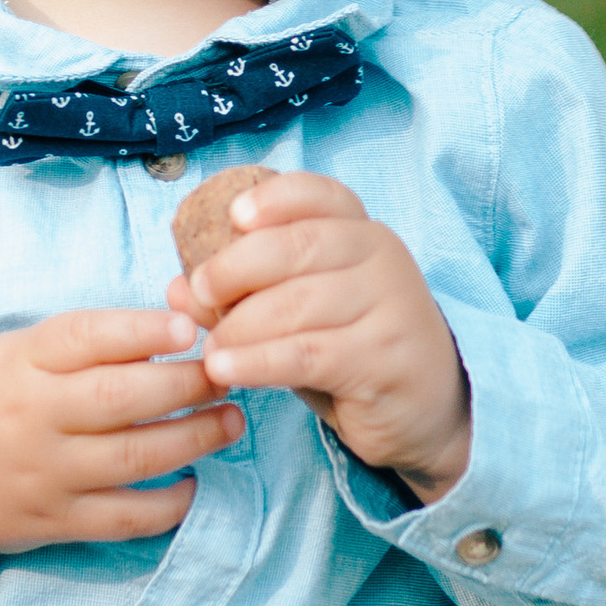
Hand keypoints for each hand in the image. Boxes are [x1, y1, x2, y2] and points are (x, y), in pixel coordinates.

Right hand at [0, 308, 241, 587]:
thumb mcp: (13, 354)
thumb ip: (80, 344)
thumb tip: (169, 331)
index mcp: (20, 363)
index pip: (86, 337)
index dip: (142, 329)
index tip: (188, 326)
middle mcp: (33, 417)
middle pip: (122, 398)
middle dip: (187, 384)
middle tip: (227, 373)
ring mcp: (46, 474)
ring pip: (135, 457)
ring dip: (196, 438)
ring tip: (231, 421)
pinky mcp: (57, 521)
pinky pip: (126, 517)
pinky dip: (170, 504)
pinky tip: (195, 484)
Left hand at [165, 172, 470, 502]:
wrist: (427, 410)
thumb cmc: (352, 349)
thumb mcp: (303, 313)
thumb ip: (248, 295)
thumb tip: (178, 290)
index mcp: (362, 233)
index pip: (321, 195)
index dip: (276, 198)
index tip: (234, 215)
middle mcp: (382, 259)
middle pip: (299, 245)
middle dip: (236, 267)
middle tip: (197, 294)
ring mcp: (390, 307)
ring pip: (298, 303)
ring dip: (239, 326)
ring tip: (209, 349)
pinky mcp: (385, 359)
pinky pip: (308, 354)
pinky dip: (258, 361)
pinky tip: (225, 369)